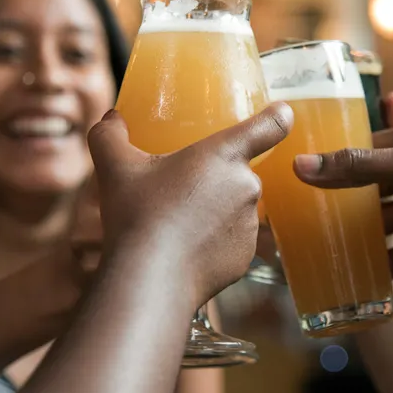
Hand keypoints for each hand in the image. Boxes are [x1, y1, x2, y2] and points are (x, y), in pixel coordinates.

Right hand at [88, 104, 292, 306]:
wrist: (150, 278)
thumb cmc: (137, 215)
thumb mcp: (115, 167)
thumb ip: (109, 134)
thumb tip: (111, 118)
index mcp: (224, 156)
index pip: (268, 126)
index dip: (277, 116)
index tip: (282, 113)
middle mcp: (246, 186)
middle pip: (238, 173)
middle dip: (213, 179)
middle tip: (178, 191)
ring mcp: (249, 225)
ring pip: (234, 209)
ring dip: (214, 211)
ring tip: (176, 223)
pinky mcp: (246, 257)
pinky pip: (232, 241)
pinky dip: (214, 243)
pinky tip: (184, 249)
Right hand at [294, 105, 392, 292]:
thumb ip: (363, 167)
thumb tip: (305, 165)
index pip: (372, 142)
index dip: (338, 156)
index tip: (300, 172)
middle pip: (374, 182)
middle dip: (343, 198)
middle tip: (304, 212)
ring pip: (385, 218)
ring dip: (360, 233)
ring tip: (322, 244)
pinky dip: (382, 260)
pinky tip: (357, 272)